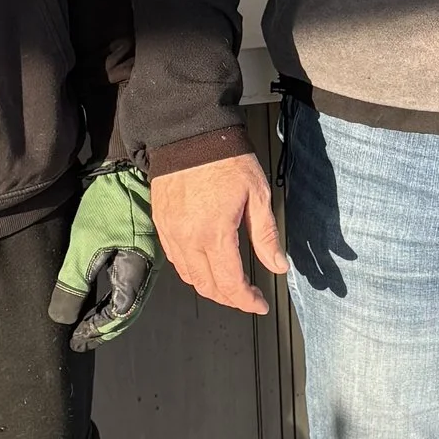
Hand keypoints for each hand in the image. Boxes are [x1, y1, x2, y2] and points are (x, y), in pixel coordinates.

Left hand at [49, 165, 159, 349]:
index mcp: (137, 274)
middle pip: (127, 309)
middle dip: (104, 326)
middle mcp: (147, 269)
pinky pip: (128, 278)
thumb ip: (73, 284)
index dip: (96, 330)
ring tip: (88, 320)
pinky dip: (112, 292)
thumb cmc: (110, 204)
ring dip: (108, 310)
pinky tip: (99, 290)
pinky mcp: (140, 242)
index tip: (77, 339)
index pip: (118, 315)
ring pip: (129, 295)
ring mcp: (146, 255)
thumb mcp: (85, 246)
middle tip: (82, 336)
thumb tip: (63, 317)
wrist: (127, 165)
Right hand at [152, 146, 287, 315]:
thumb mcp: (258, 194)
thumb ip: (265, 235)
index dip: (247, 301)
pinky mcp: (161, 224)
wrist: (190, 134)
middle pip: (207, 287)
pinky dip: (191, 271)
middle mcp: (188, 238)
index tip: (259, 304)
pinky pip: (175, 259)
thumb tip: (277, 265)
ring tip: (230, 285)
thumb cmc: (225, 159)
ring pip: (189, 277)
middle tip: (248, 297)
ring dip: (210, 288)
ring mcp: (171, 232)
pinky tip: (206, 266)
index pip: (230, 284)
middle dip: (230, 299)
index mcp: (215, 233)